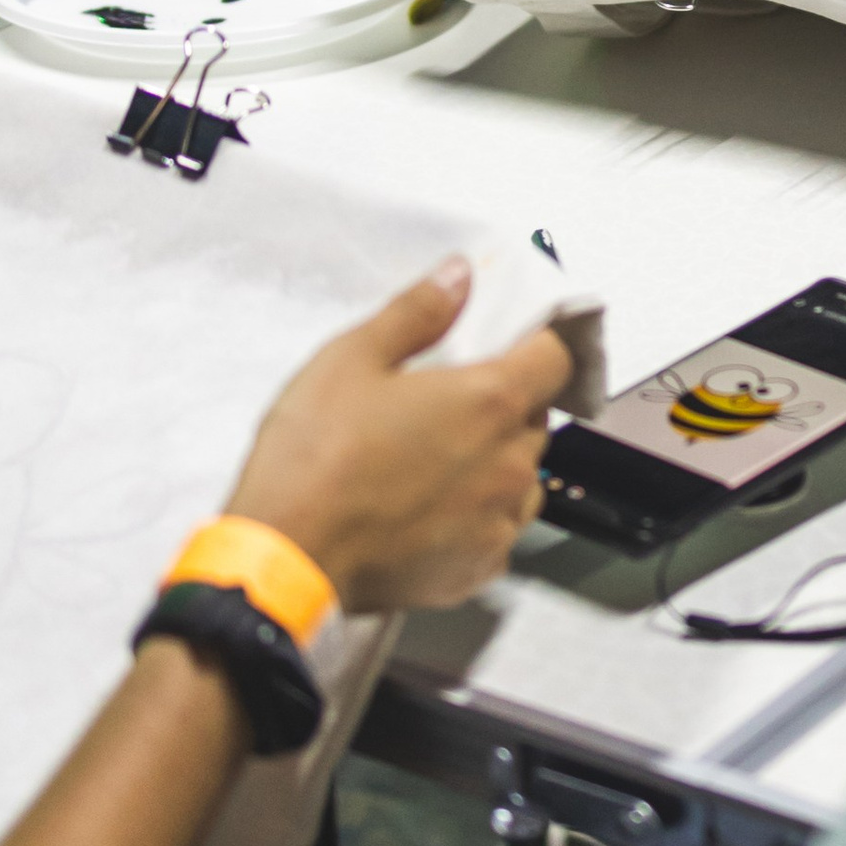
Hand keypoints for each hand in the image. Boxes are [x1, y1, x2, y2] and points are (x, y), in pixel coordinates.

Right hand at [227, 264, 570, 612]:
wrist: (289, 555)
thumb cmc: (315, 458)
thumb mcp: (352, 359)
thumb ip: (417, 312)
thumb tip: (457, 277)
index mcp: (489, 401)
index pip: (555, 358)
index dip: (537, 344)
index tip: (512, 344)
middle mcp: (509, 463)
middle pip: (536, 418)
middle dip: (503, 404)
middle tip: (445, 404)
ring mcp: (499, 522)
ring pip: (522, 477)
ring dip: (495, 462)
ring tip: (434, 461)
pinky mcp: (479, 568)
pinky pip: (498, 530)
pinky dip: (476, 516)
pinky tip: (427, 510)